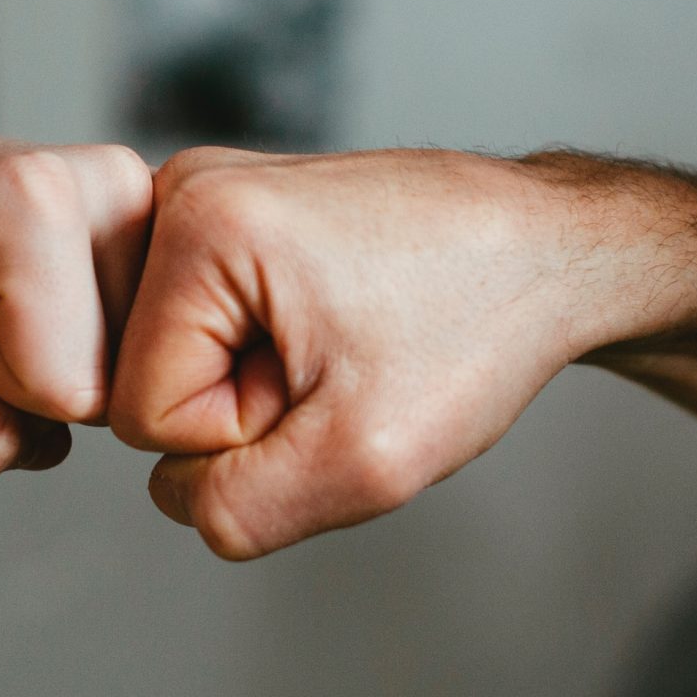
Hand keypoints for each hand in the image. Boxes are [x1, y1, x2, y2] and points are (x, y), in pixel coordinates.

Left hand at [0, 105, 154, 481]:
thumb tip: (53, 446)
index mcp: (36, 196)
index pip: (65, 389)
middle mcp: (114, 182)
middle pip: (110, 381)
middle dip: (28, 371)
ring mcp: (149, 200)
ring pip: (131, 369)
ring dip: (53, 357)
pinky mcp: (162, 223)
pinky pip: (141, 344)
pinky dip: (82, 341)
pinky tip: (38, 291)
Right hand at [106, 148, 601, 558]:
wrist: (551, 251)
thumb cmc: (479, 326)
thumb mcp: (364, 461)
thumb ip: (238, 509)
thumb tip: (177, 496)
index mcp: (199, 224)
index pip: (145, 414)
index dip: (245, 432)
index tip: (332, 381)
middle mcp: (184, 187)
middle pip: (149, 380)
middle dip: (247, 405)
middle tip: (344, 364)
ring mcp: (206, 194)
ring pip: (178, 361)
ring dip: (261, 381)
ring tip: (344, 342)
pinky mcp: (231, 214)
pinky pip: (208, 331)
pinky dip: (269, 350)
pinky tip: (334, 326)